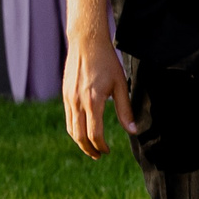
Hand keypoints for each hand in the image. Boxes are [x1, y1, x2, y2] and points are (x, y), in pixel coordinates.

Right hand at [62, 24, 136, 158]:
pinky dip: (75, 130)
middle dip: (89, 149)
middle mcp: (77, 102)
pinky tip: (83, 131)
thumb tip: (133, 130)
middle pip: (79, 136)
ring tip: (90, 148)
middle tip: (98, 156)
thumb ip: (125, 110)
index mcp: (93, 101)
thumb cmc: (106, 62)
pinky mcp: (65, 94)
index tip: (107, 151)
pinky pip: (68, 118)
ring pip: (71, 129)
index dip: (101, 146)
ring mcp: (69, 98)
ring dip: (80, 142)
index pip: (94, 134)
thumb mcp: (120, 85)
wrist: (86, 42)